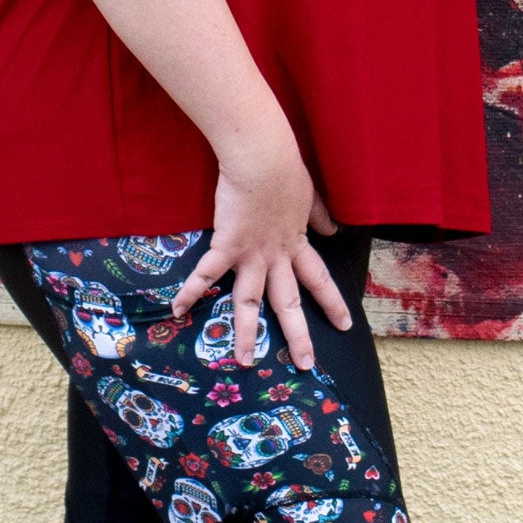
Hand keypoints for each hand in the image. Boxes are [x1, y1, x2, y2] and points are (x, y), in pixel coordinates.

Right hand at [171, 127, 352, 373]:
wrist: (263, 157)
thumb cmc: (285, 169)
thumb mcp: (310, 195)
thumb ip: (320, 216)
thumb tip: (334, 230)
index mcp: (296, 244)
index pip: (319, 280)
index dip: (332, 303)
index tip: (345, 324)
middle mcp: (276, 257)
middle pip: (288, 303)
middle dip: (299, 336)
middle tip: (307, 365)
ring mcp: (251, 255)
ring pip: (250, 302)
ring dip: (248, 334)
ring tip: (244, 361)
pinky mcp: (227, 245)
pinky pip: (207, 274)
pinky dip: (191, 292)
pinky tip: (177, 311)